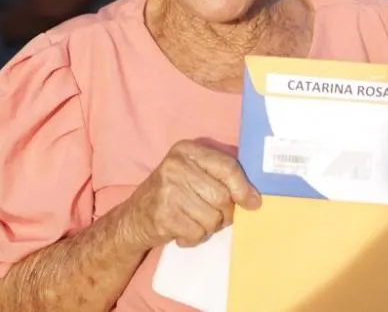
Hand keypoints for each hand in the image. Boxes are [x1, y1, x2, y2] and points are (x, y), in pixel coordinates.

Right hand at [128, 141, 260, 248]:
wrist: (133, 217)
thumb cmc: (172, 194)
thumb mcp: (193, 174)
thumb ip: (221, 177)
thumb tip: (254, 199)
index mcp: (187, 150)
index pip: (227, 167)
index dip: (243, 188)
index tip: (253, 203)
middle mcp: (175, 166)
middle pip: (222, 196)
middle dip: (224, 213)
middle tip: (213, 215)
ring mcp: (167, 190)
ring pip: (212, 218)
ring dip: (208, 227)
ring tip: (193, 221)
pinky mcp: (163, 216)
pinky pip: (197, 233)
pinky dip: (194, 238)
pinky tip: (182, 230)